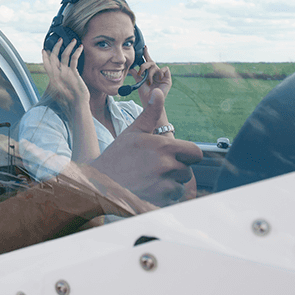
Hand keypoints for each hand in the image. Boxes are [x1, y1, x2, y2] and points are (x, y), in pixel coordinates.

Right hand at [41, 38, 89, 111]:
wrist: (77, 104)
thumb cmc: (69, 100)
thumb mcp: (60, 92)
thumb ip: (57, 85)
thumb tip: (55, 82)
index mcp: (52, 78)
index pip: (46, 64)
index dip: (44, 56)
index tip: (44, 50)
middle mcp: (56, 74)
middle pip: (53, 57)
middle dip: (56, 46)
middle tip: (59, 40)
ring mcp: (64, 73)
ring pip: (64, 55)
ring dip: (68, 46)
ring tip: (73, 40)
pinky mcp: (73, 73)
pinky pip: (74, 58)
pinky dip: (77, 51)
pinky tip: (80, 47)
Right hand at [89, 89, 201, 206]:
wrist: (98, 184)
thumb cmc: (116, 157)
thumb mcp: (133, 132)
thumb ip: (150, 113)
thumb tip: (159, 91)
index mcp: (164, 147)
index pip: (196, 153)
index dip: (188, 154)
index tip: (177, 156)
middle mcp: (167, 166)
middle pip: (188, 170)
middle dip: (177, 170)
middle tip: (156, 168)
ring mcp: (164, 187)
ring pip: (181, 186)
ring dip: (170, 184)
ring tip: (150, 180)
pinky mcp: (160, 203)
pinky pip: (173, 200)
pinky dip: (164, 197)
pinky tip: (148, 191)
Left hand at [134, 46, 171, 105]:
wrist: (150, 102)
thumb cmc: (145, 94)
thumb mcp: (138, 82)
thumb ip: (136, 74)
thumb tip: (130, 67)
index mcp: (148, 72)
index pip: (147, 61)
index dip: (146, 53)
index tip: (144, 47)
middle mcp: (155, 72)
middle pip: (150, 62)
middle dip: (144, 65)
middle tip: (141, 73)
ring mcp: (161, 75)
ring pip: (155, 65)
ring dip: (150, 73)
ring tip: (149, 82)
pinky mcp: (167, 78)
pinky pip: (165, 68)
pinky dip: (160, 72)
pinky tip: (158, 79)